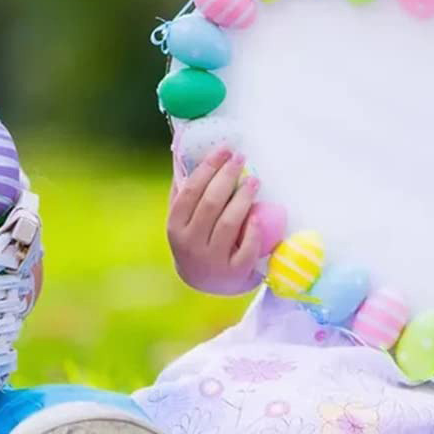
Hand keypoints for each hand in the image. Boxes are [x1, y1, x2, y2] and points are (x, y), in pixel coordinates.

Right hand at [166, 148, 264, 295]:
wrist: (205, 283)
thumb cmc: (196, 240)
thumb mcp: (184, 220)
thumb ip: (184, 191)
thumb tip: (184, 151)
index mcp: (176, 226)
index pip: (191, 191)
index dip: (208, 167)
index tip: (223, 150)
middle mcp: (190, 243)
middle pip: (211, 203)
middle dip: (227, 177)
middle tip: (240, 158)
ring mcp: (212, 259)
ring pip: (229, 223)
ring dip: (243, 198)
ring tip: (254, 180)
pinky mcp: (234, 272)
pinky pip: (246, 248)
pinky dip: (253, 230)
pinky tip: (258, 214)